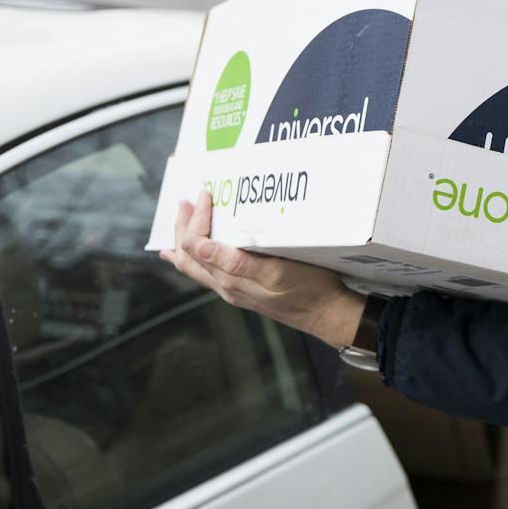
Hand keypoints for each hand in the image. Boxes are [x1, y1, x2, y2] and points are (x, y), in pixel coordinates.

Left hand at [159, 189, 365, 347]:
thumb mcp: (275, 272)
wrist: (325, 313)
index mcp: (230, 278)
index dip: (195, 219)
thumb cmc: (307, 290)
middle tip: (184, 204)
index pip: (196, 245)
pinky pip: (208, 273)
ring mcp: (233, 290)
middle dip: (181, 229)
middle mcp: (226, 286)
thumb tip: (200, 247)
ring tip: (181, 224)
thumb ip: (235, 262)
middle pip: (187, 257)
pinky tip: (199, 252)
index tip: (205, 195)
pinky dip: (196, 256)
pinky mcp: (243, 291)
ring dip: (185, 242)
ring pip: (195, 267)